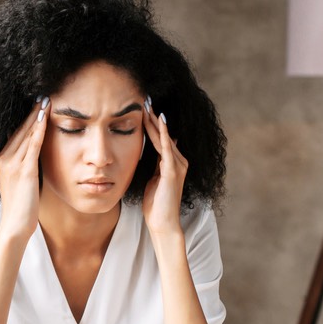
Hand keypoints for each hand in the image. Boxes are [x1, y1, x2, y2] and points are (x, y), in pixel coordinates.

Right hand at [0, 96, 48, 241]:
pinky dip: (38, 130)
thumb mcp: (20, 180)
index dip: (26, 117)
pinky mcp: (24, 171)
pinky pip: (32, 145)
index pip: (15, 132)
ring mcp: (13, 164)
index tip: (36, 103)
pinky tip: (45, 118)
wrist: (15, 225)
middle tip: (42, 94)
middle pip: (20, 129)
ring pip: (26, 133)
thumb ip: (25, 165)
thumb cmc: (21, 205)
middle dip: (31, 111)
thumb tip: (35, 152)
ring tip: (45, 100)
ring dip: (36, 115)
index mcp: (1, 159)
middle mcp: (4, 158)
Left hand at [142, 100, 186, 236]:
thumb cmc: (156, 205)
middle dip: (154, 118)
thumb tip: (153, 153)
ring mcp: (177, 166)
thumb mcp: (154, 180)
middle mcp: (179, 162)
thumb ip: (155, 166)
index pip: (161, 139)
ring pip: (164, 139)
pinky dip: (164, 135)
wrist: (163, 223)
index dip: (153, 124)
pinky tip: (159, 123)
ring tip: (148, 107)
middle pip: (164, 136)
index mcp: (172, 163)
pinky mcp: (173, 172)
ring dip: (156, 123)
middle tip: (146, 100)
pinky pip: (167, 149)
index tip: (143, 109)